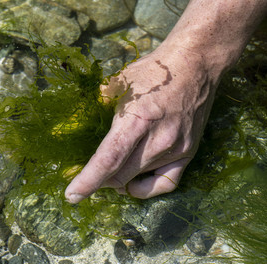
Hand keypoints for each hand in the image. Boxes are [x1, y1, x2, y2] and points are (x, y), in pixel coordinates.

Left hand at [65, 45, 217, 202]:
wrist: (194, 64)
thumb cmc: (152, 72)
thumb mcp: (117, 84)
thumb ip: (97, 106)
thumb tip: (74, 123)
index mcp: (137, 119)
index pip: (109, 159)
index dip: (89, 180)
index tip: (72, 195)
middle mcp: (158, 139)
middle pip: (121, 175)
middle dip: (100, 181)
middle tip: (89, 176)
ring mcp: (176, 148)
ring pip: (138, 180)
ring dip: (119, 181)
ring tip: (110, 173)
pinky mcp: (189, 152)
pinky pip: (165, 184)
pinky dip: (146, 189)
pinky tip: (134, 183)